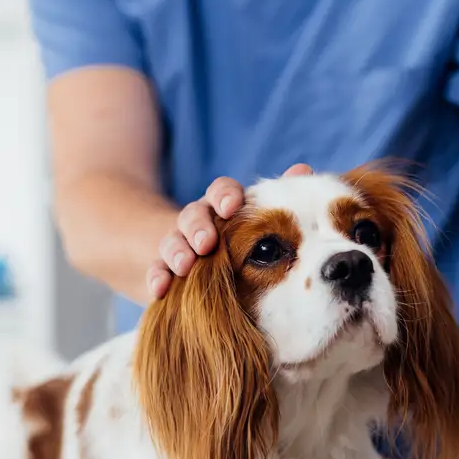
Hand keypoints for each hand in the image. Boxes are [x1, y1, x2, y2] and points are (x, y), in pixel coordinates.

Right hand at [147, 163, 314, 298]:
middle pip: (193, 215)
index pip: (221, 192)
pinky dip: (156, 277)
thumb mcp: (254, 219)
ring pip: (172, 242)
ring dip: (177, 252)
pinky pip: (156, 270)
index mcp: (222, 207)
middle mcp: (198, 222)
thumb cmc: (235, 237)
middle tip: (206, 243)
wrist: (193, 259)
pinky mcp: (163, 269)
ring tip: (184, 266)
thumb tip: (303, 169)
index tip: (231, 206)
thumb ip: (276, 197)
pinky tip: (159, 289)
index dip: (224, 196)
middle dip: (198, 227)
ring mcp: (178, 245)